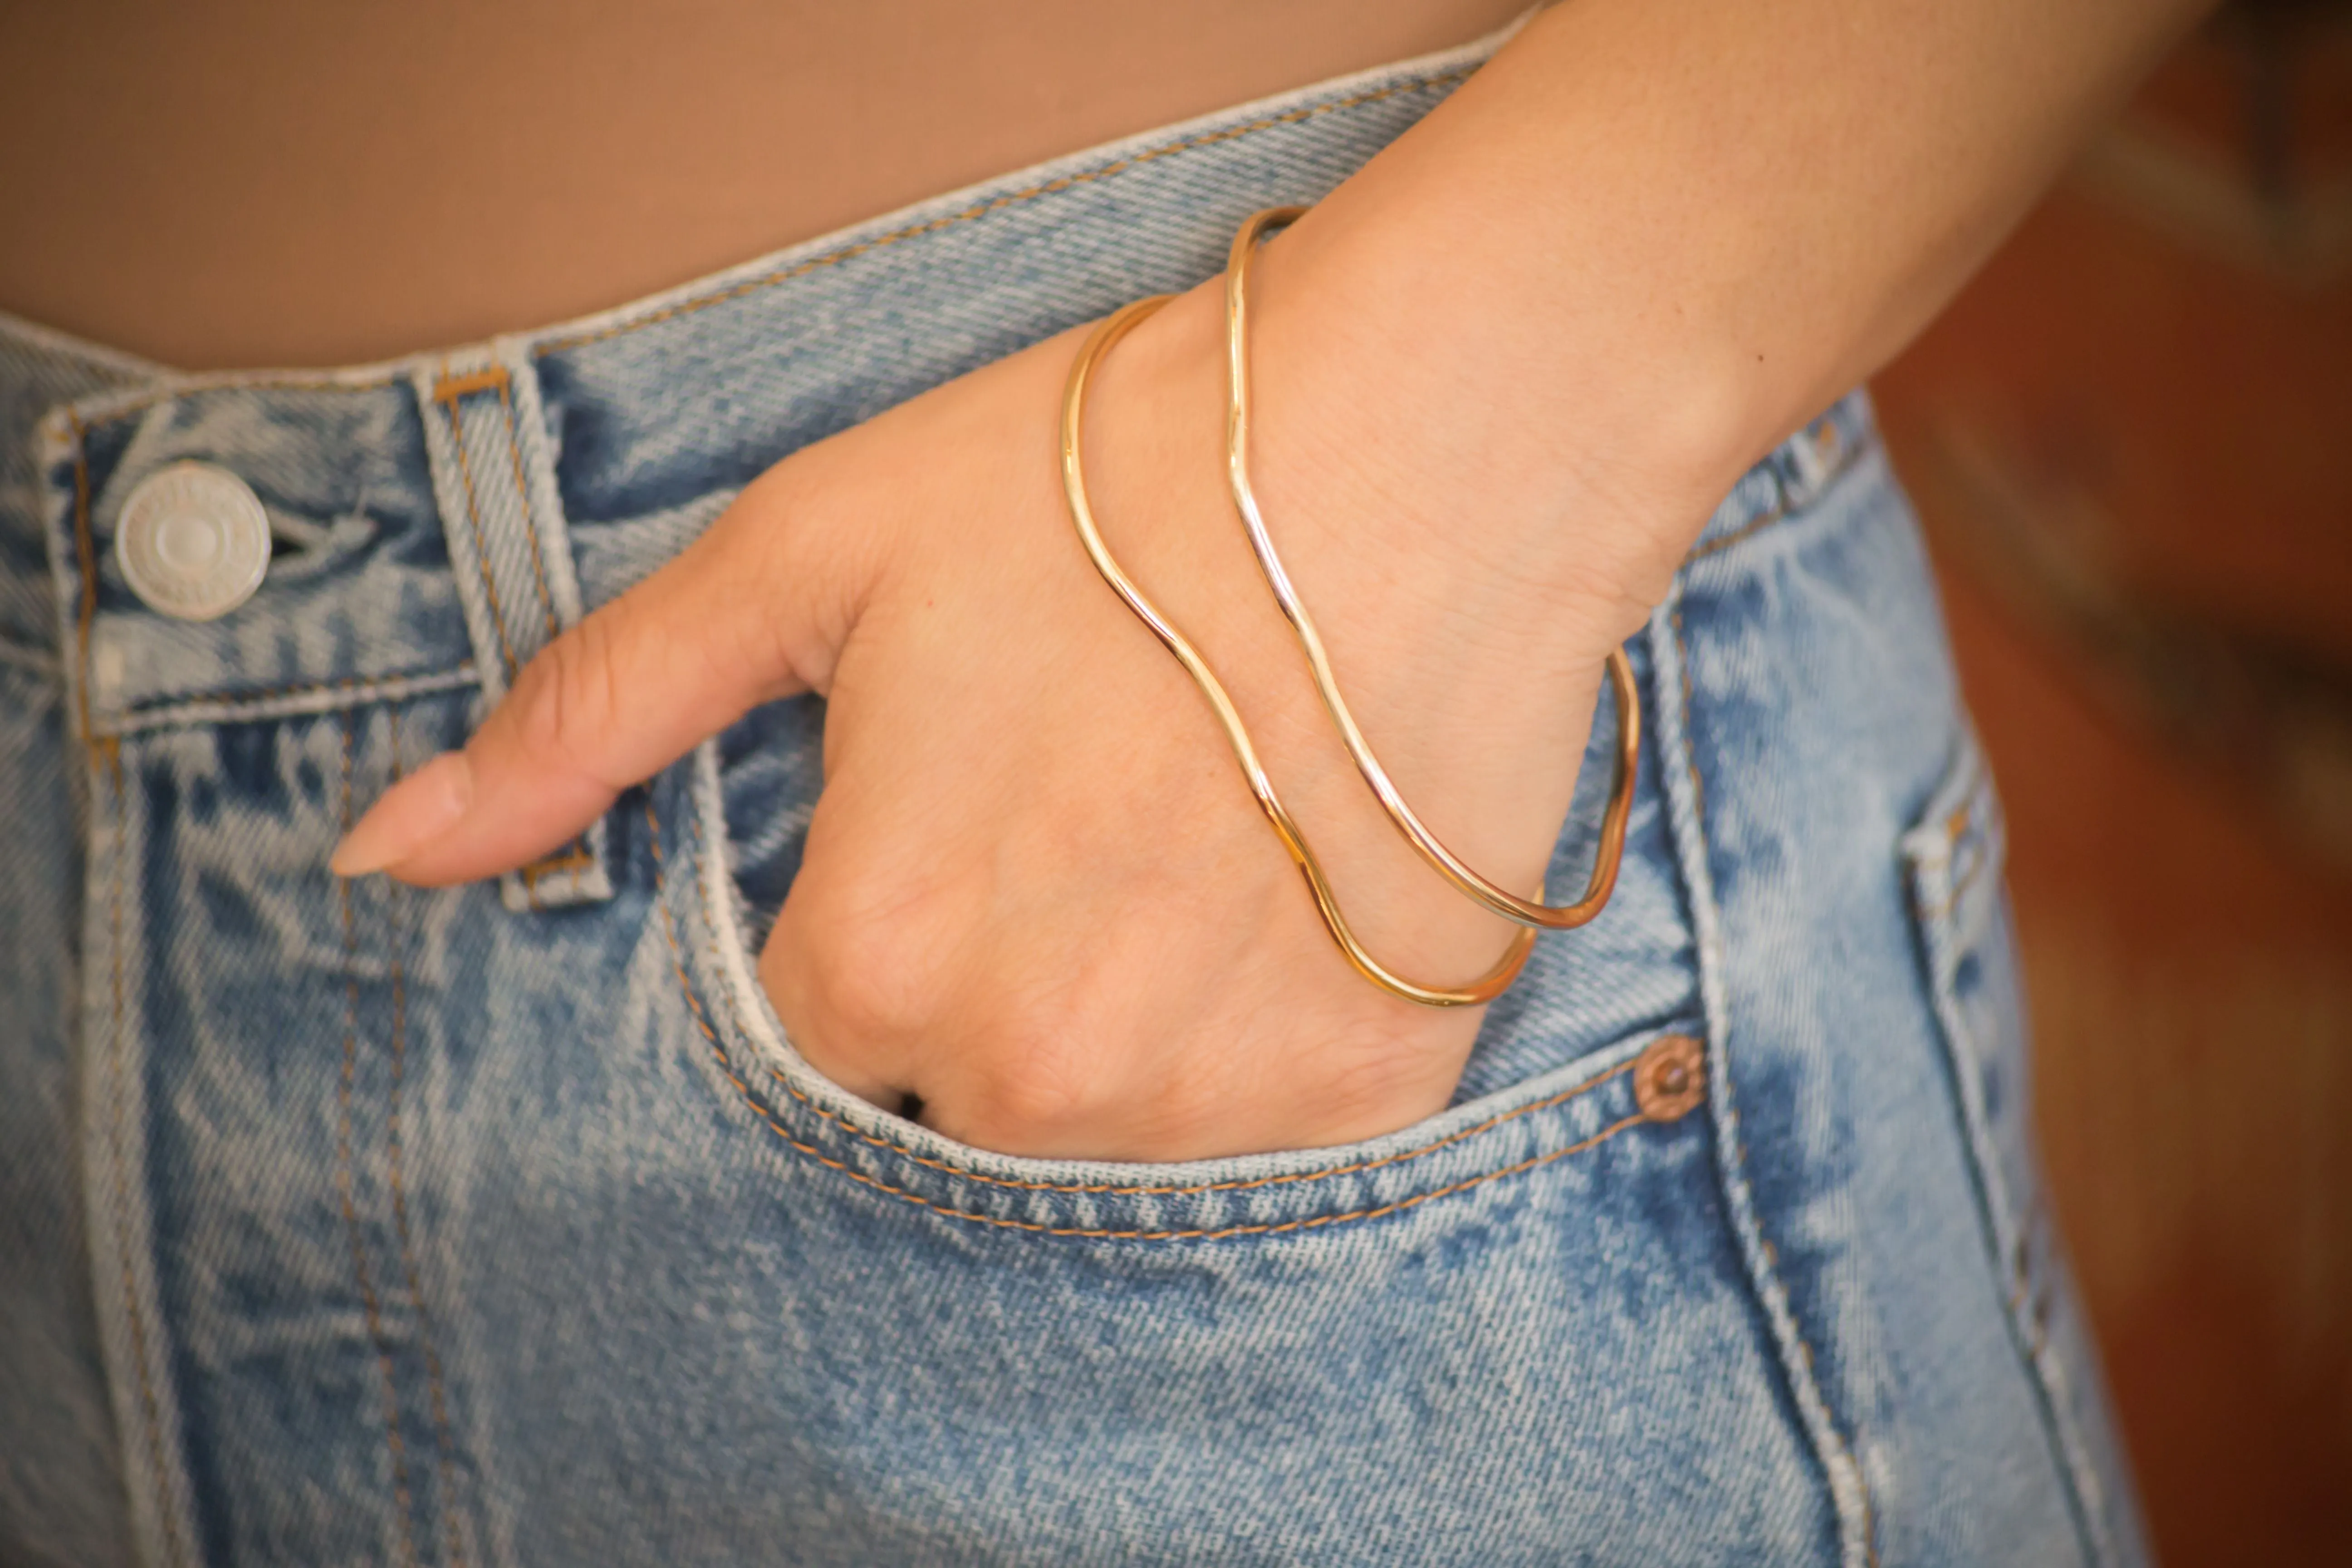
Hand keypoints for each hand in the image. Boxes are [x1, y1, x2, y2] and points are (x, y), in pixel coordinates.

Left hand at [331, 262, 1661, 1160]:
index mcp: (879, 960)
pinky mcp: (1362, 1099)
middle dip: (995, 968)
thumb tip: (387, 854)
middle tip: (1091, 800)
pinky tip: (1292, 878)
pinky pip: (1264, 1121)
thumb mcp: (809, 557)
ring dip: (1128, 1013)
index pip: (810, 1028)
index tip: (966, 806)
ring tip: (1199, 832)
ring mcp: (1211, 1107)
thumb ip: (589, 722)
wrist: (1426, 451)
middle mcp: (1035, 1076)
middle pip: (954, 1089)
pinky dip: (1264, 1022)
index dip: (882, 903)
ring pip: (1105, 1119)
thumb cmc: (1103, 483)